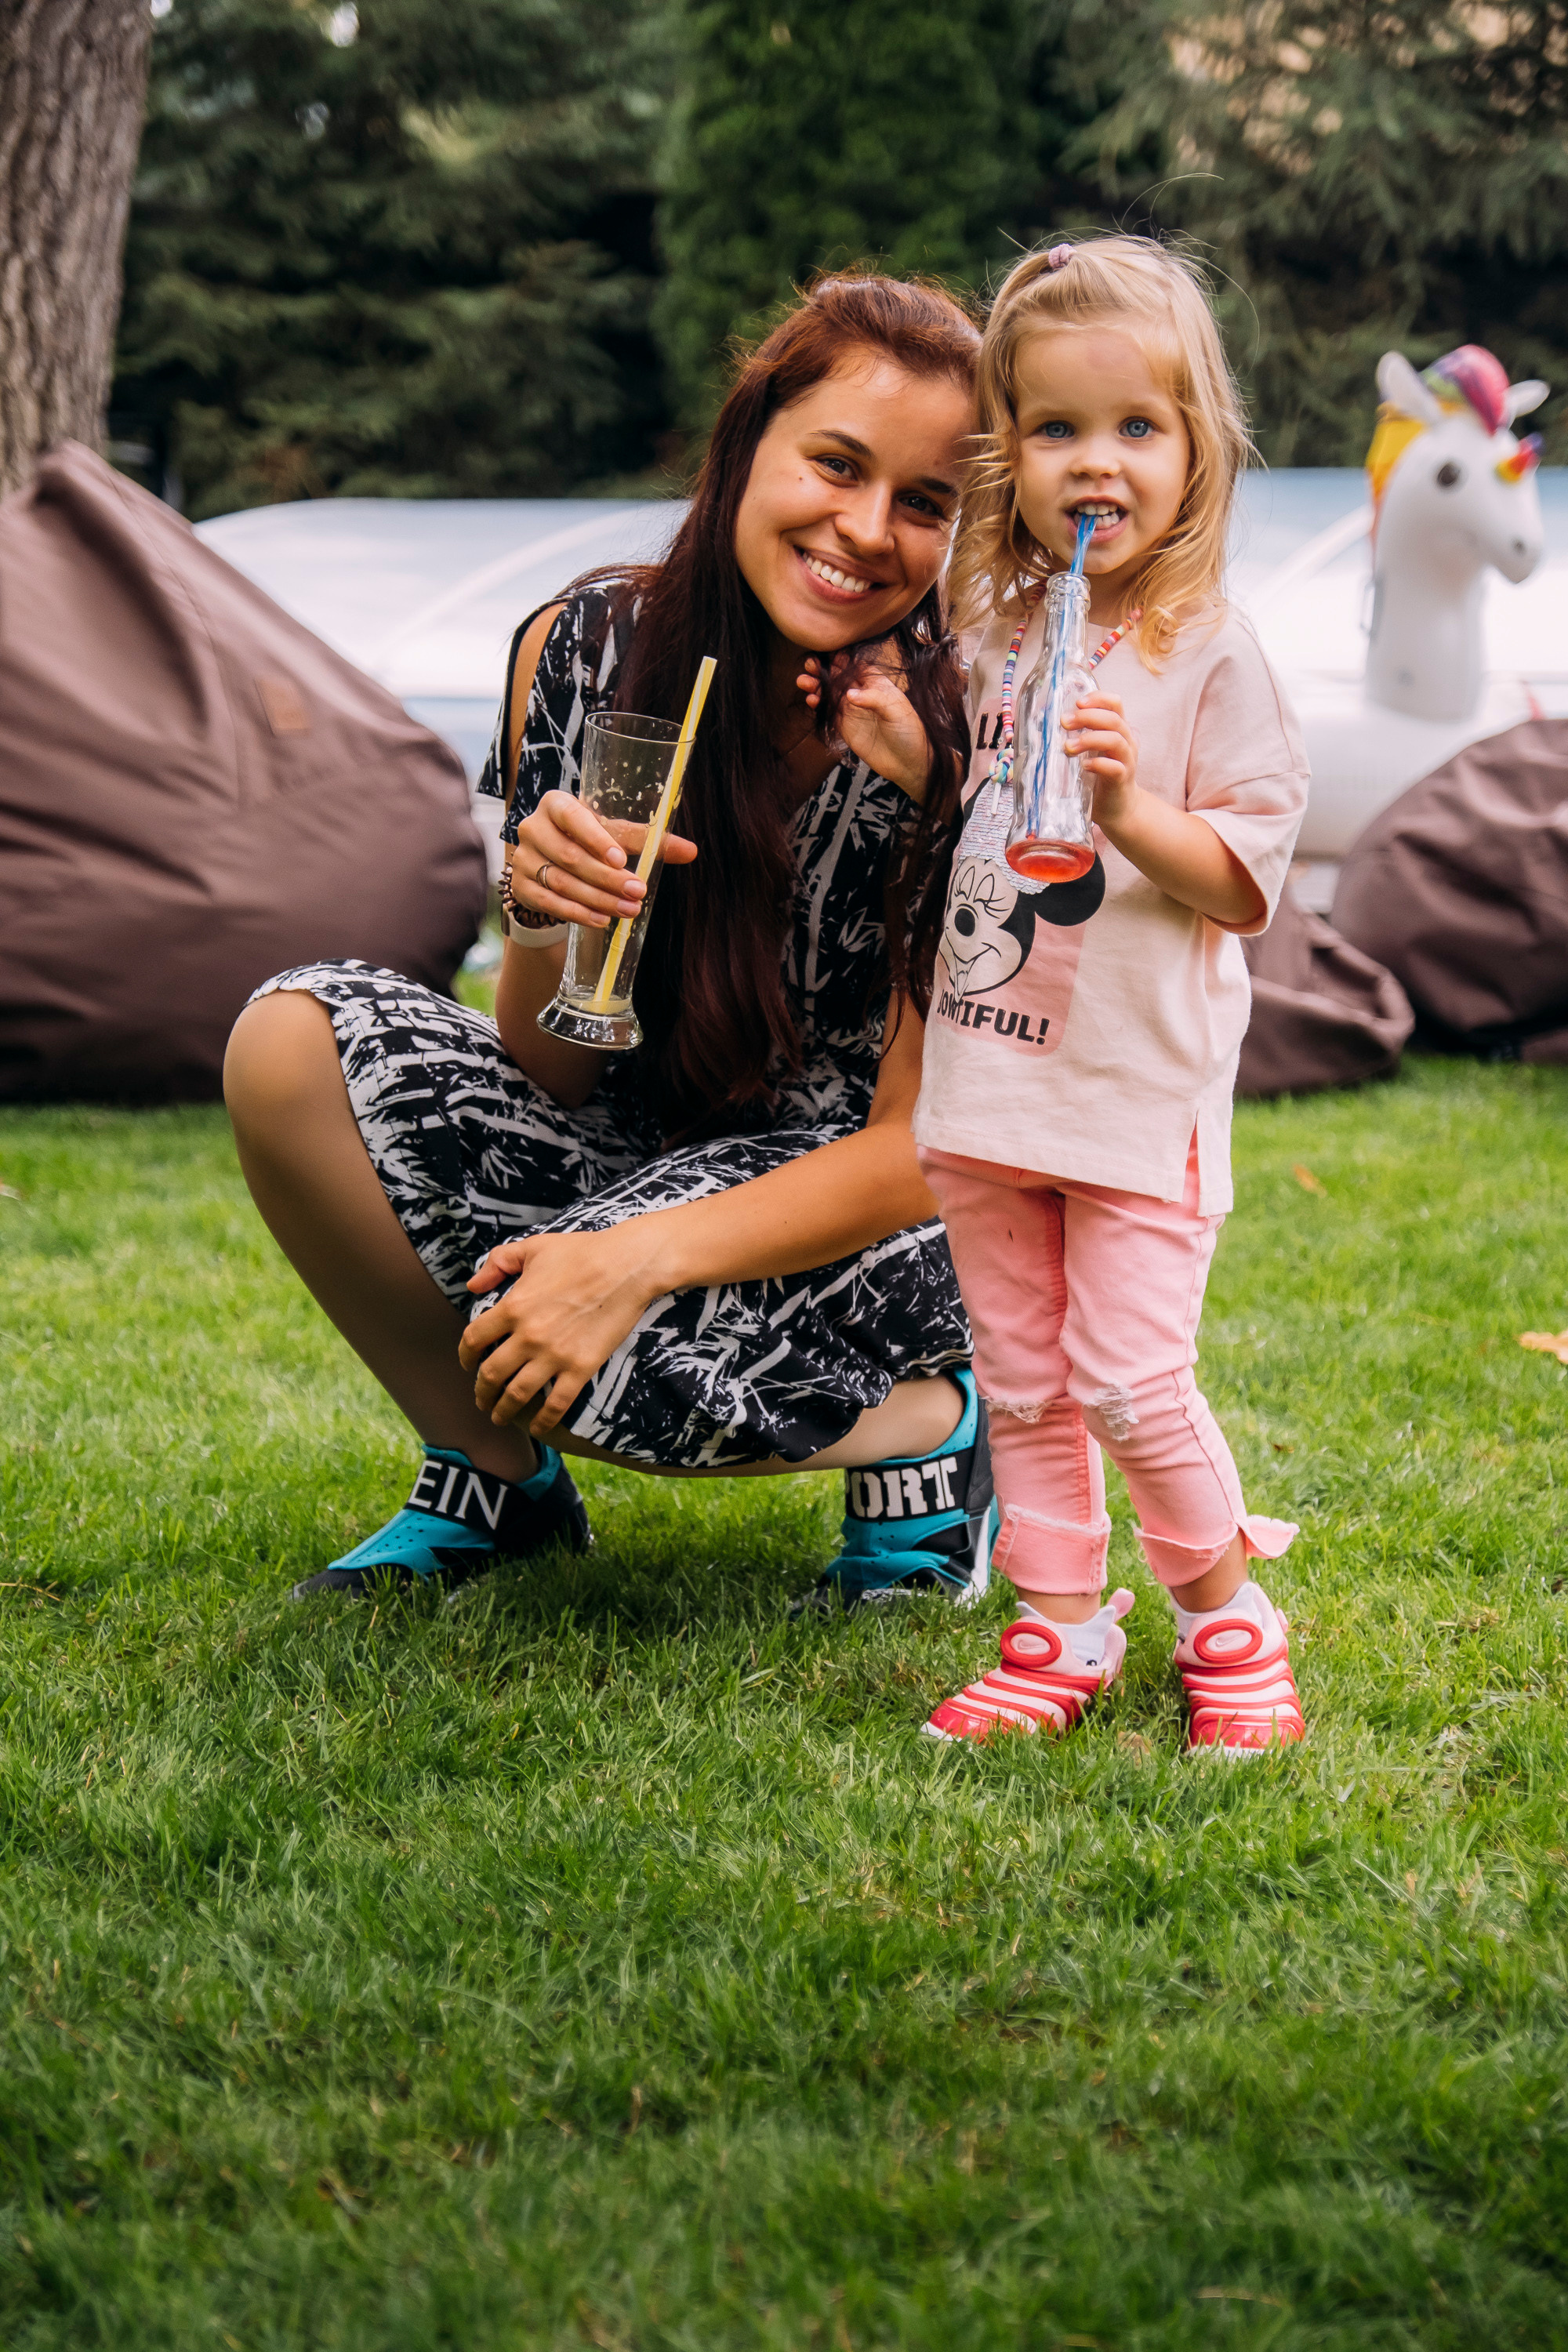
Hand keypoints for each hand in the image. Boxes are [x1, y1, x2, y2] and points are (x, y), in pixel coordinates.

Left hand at [458, 1221, 667, 1434]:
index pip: (473, 1340)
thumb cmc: (582, 1252)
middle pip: (491, 1374)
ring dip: (502, 1411)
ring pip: (517, 1395)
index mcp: (513, 1306)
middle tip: (481, 1399)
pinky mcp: (581, 1368)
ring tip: (499, 1417)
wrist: (628, 1266)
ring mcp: (554, 1355)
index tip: (468, 1364)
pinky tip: (537, 1428)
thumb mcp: (533, 1247)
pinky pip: (556, 1404)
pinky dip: (543, 1421)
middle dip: (481, 1392)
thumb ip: (498, 1262)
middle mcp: (528, 1336)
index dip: (465, 1356)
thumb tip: (473, 1286)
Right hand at [508, 788, 697, 931]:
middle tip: (637, 891)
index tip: (620, 859)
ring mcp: (524, 859)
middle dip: (607, 878)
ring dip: (598, 899)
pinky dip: (579, 913)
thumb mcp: (612, 834)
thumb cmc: (586, 840)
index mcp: (556, 805)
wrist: (548, 861)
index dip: (596, 839)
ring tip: (628, 908)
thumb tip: (690, 851)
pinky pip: (551, 903)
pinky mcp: (521, 887)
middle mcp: (534, 828)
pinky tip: (602, 919)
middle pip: (571, 856)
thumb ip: (647, 840)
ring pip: (562, 882)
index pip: (573, 818)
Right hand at [797, 652, 931, 802]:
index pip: (854, 664)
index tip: (824, 653)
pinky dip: (817, 703)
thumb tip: (850, 694)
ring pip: (828, 691)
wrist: (907, 762)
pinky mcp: (844, 725)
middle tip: (809, 665)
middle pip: (836, 675)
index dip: (838, 657)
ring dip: (815, 685)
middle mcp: (861, 692)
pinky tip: (811, 700)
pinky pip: (827, 710)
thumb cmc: (909, 732)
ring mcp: (851, 709)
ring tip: (803, 681)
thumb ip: (873, 699)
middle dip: (821, 668)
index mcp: (876, 682)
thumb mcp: (896, 710)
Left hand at [1066, 692, 1139, 829]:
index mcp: (1118, 730)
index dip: (1098, 698)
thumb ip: (1078, 736)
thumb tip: (1044, 727)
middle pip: (1113, 719)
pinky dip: (1098, 764)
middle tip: (1064, 722)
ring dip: (1090, 739)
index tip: (1077, 703)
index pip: (1115, 704)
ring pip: (1115, 740)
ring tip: (1068, 747)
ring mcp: (1127, 760)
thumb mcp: (1091, 751)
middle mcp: (1126, 742)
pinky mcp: (1122, 780)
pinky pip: (1115, 767)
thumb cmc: (1099, 777)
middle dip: (1087, 717)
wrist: (1118, 808)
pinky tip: (1083, 766)